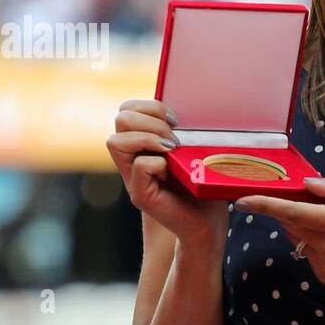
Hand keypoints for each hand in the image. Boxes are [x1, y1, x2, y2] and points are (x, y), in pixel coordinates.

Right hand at [106, 98, 229, 252]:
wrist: (209, 224)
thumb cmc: (206, 185)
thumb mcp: (196, 150)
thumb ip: (185, 130)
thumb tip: (189, 101)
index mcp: (143, 144)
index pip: (128, 109)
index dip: (150, 105)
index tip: (178, 120)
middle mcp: (132, 159)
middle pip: (120, 118)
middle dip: (150, 118)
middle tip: (176, 136)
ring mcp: (132, 178)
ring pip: (115, 140)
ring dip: (148, 137)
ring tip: (173, 149)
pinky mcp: (140, 195)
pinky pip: (138, 166)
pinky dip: (157, 162)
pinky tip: (173, 170)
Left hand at [234, 174, 324, 309]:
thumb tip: (310, 182)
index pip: (293, 211)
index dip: (265, 205)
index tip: (242, 200)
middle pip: (289, 224)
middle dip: (284, 211)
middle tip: (297, 201)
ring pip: (298, 240)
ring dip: (301, 227)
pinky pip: (309, 255)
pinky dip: (314, 245)